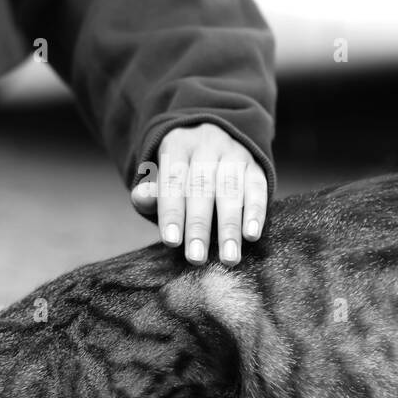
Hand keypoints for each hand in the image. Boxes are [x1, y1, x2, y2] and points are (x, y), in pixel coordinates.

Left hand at [130, 123, 268, 265]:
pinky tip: (252, 236)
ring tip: (228, 258)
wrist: (214, 139)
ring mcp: (234, 154)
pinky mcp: (256, 166)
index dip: (172, 212)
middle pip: (202, 188)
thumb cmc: (182, 173)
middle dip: (199, 226)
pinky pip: (257, 188)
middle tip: (196, 258)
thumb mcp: (161, 177)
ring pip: (231, 190)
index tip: (171, 242)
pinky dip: (256, 212)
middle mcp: (207, 146)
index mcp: (178, 146)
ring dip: (230, 226)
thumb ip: (151, 192)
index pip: (173, 181)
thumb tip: (140, 197)